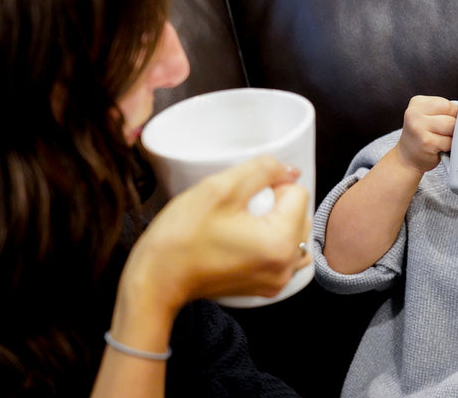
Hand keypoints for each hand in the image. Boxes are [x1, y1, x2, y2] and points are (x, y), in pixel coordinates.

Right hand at [122, 155, 310, 318]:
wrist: (156, 280)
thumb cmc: (181, 236)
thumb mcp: (219, 188)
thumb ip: (262, 170)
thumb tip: (291, 170)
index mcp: (281, 243)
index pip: (298, 193)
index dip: (270, 186)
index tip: (240, 198)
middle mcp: (286, 267)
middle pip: (300, 214)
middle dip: (275, 205)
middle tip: (238, 211)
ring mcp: (278, 281)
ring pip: (294, 233)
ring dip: (275, 222)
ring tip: (241, 225)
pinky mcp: (267, 287)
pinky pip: (283, 253)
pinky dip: (270, 241)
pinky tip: (242, 240)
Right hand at [396, 95, 457, 173]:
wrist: (406, 159)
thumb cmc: (422, 137)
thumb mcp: (427, 117)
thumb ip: (442, 111)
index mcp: (417, 102)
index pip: (447, 103)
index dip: (454, 114)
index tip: (449, 123)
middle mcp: (414, 113)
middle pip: (451, 114)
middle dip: (454, 125)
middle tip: (445, 134)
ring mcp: (419, 127)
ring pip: (452, 127)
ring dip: (453, 136)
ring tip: (442, 140)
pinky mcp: (426, 142)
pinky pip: (449, 142)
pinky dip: (449, 147)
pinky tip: (440, 148)